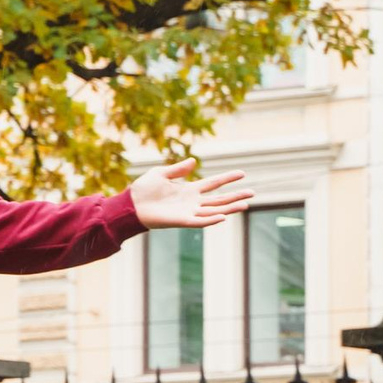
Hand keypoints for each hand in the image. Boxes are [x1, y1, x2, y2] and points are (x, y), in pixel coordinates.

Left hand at [130, 158, 251, 228]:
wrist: (130, 204)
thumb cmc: (143, 189)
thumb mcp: (161, 174)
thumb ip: (178, 169)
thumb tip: (194, 161)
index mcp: (189, 189)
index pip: (213, 183)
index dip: (227, 178)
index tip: (242, 173)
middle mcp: (192, 201)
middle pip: (219, 199)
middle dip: (235, 196)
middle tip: (252, 192)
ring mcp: (188, 212)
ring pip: (214, 210)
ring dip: (229, 208)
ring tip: (246, 204)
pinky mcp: (181, 221)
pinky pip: (199, 221)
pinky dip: (211, 219)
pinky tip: (223, 216)